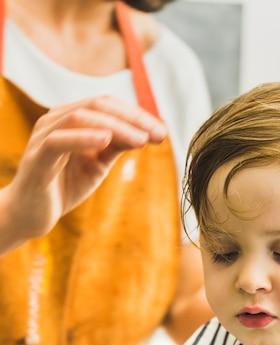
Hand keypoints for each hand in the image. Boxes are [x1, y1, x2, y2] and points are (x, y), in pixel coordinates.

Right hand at [0, 95, 166, 252]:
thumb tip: (144, 134)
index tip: (162, 132)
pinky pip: (59, 141)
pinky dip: (84, 138)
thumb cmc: (63, 188)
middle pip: (98, 106)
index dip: (137, 116)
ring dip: (115, 127)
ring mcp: (44, 136)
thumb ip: (114, 148)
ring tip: (141, 139)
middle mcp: (56, 120)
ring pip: (81, 118)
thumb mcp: (96, 166)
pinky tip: (106, 141)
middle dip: (132, 119)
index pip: (107, 106)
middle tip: (158, 134)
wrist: (30, 216)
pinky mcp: (37, 157)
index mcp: (71, 119)